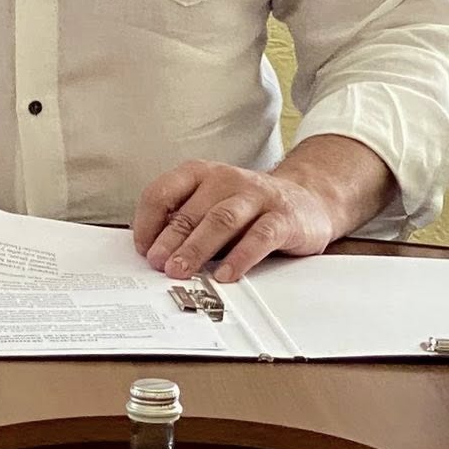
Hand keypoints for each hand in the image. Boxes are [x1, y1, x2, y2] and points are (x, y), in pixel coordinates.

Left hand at [133, 162, 337, 283]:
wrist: (306, 199)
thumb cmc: (249, 208)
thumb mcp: (211, 205)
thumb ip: (185, 221)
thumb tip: (151, 251)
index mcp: (201, 174)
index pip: (163, 191)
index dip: (148, 220)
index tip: (142, 247)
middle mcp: (226, 179)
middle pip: (191, 210)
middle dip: (170, 239)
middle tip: (157, 264)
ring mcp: (255, 196)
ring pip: (221, 219)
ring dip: (197, 247)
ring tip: (181, 270)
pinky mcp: (282, 217)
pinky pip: (259, 236)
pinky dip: (241, 256)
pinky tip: (226, 274)